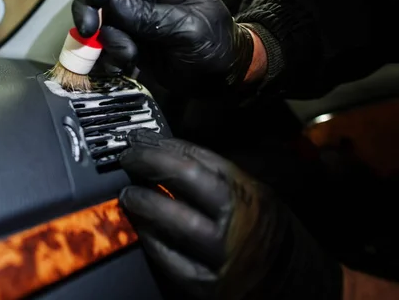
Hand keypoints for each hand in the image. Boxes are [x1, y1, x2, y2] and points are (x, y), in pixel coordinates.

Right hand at [72, 0, 262, 93]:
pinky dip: (108, 58)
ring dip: (106, 42)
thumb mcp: (189, 28)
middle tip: (89, 31)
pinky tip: (126, 66)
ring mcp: (132, 23)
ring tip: (130, 55)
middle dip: (89, 10)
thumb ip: (151, 16)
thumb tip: (112, 0)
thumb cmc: (216, 43)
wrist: (222, 77)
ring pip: (99, 24)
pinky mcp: (128, 46)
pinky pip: (105, 48)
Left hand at [118, 129, 342, 298]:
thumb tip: (167, 156)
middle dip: (149, 163)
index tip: (140, 139)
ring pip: (176, 221)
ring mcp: (223, 254)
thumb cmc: (266, 230)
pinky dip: (153, 243)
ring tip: (127, 194)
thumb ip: (216, 178)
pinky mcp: (210, 285)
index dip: (163, 145)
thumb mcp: (253, 193)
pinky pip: (172, 261)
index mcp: (247, 191)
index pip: (198, 158)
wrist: (296, 281)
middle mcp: (238, 218)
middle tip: (127, 158)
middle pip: (185, 179)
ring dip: (145, 203)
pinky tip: (141, 230)